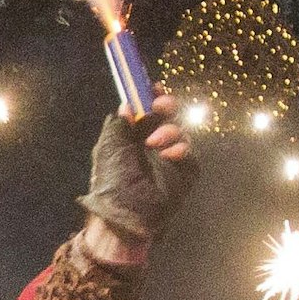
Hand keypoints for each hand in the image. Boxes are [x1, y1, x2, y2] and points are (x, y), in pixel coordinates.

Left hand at [76, 90, 195, 265]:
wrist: (125, 212)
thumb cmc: (112, 179)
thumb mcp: (109, 147)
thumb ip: (119, 125)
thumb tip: (128, 105)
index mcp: (135, 136)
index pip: (148, 111)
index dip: (152, 97)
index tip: (152, 87)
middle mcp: (154, 144)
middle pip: (170, 116)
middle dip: (167, 106)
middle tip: (160, 105)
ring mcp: (171, 158)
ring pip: (181, 131)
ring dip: (169, 130)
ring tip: (154, 143)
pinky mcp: (185, 172)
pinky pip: (189, 153)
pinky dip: (180, 149)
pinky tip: (169, 155)